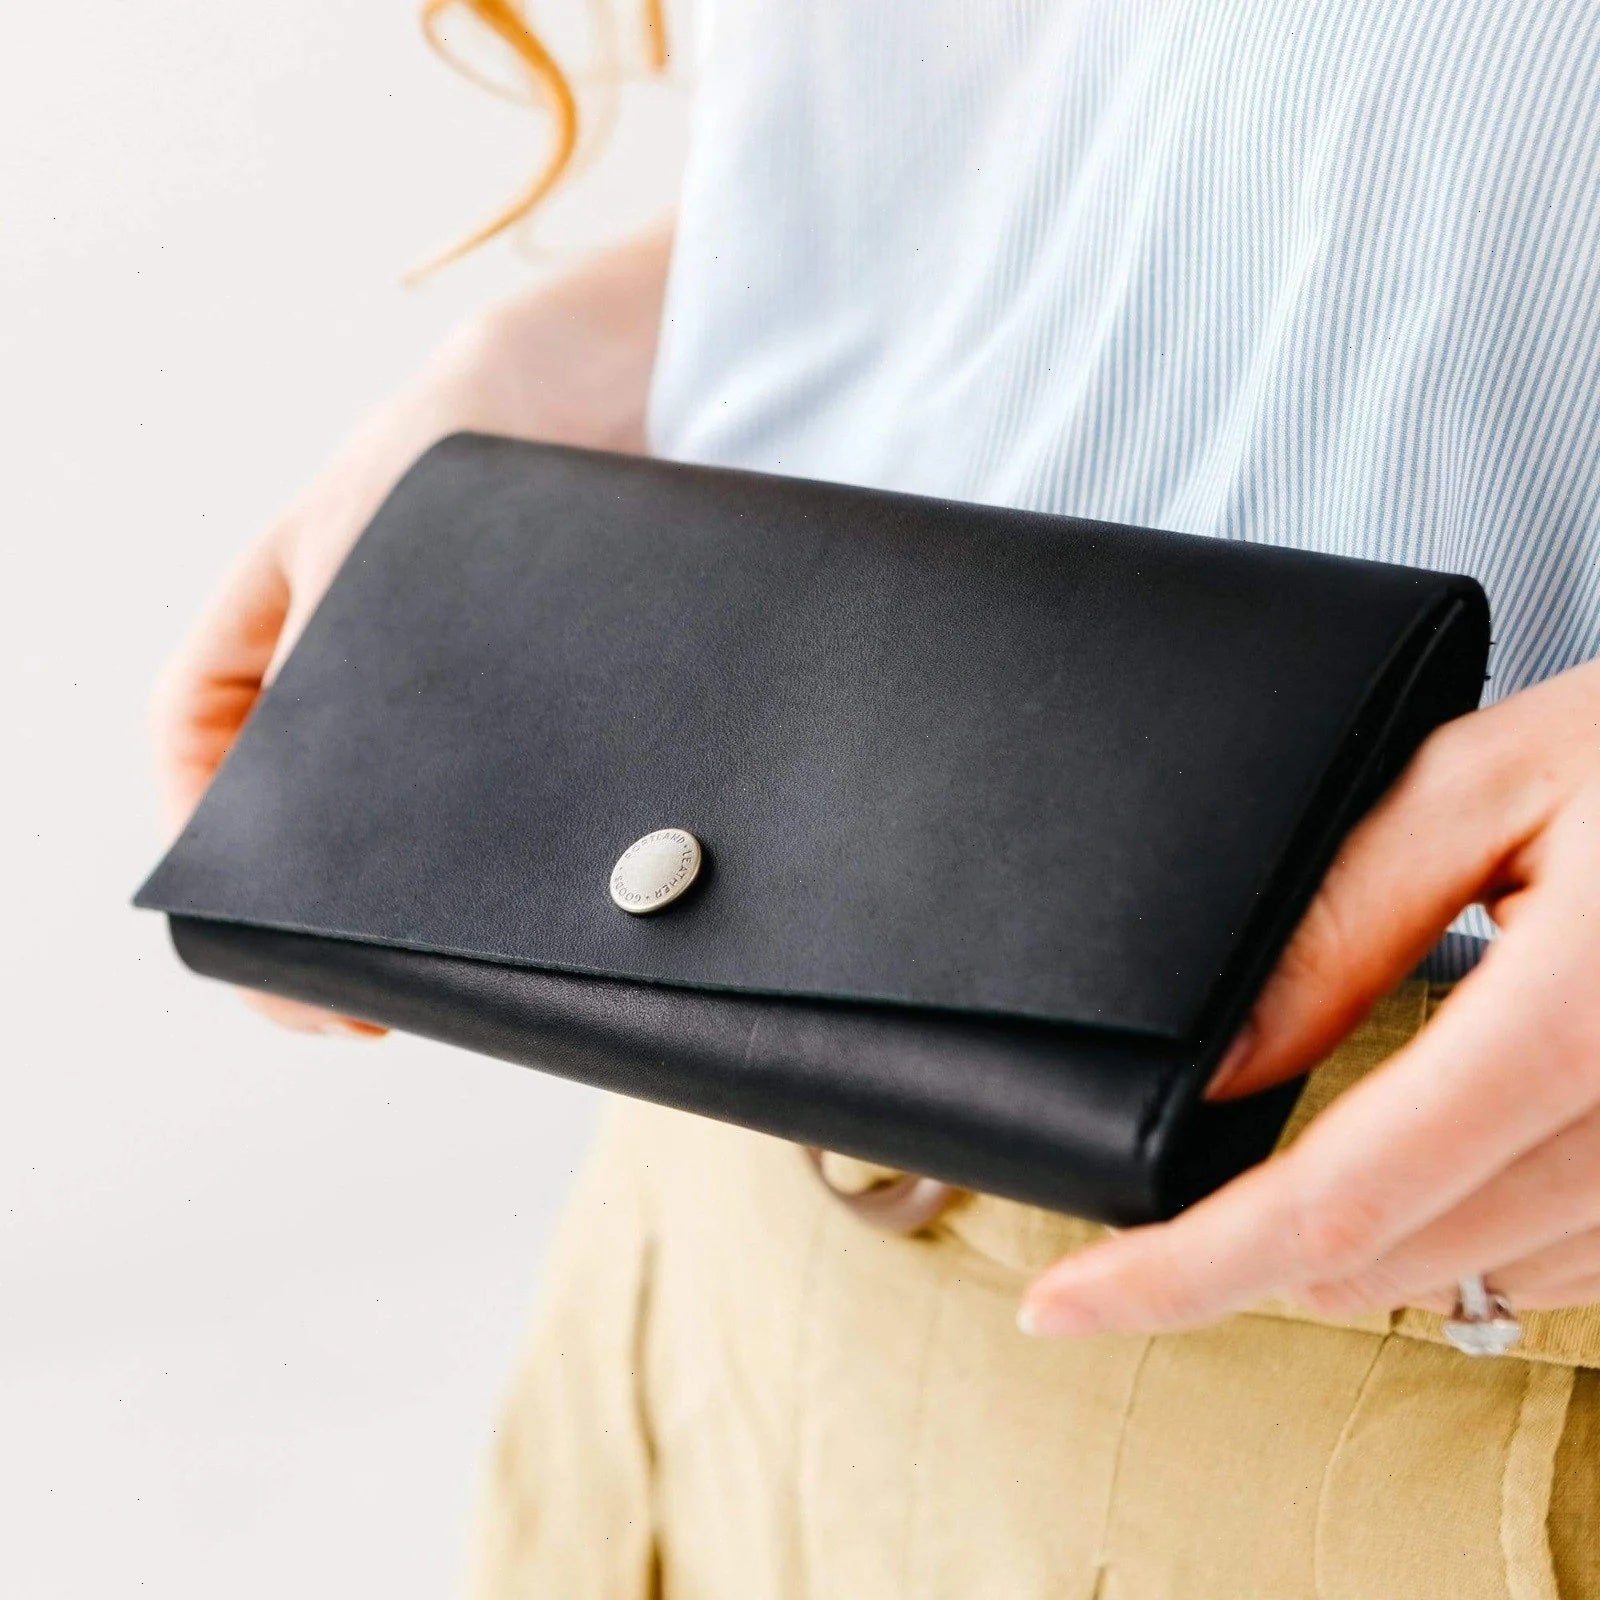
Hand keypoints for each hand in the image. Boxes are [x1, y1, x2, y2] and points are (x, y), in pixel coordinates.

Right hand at [149, 222, 673, 1035]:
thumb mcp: (362, 547)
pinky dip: (495, 859)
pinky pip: (497, 805)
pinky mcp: (525, 714)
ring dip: (405, 898)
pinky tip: (522, 906)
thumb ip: (322, 666)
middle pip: (294, 815)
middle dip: (313, 909)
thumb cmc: (458, 441)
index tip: (264, 948)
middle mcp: (347, 676)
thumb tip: (302, 806)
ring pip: (394, 822)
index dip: (213, 867)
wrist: (602, 390)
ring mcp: (436, 701)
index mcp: (269, 634)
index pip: (199, 766)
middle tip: (366, 998)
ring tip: (442, 969)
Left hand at [1021, 656, 1599, 1335]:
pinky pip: (1560, 1266)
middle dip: (1251, 1242)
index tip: (1061, 1302)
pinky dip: (1462, 1226)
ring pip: (1468, 1279)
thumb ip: (1342, 923)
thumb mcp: (1489, 785)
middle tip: (1181, 1170)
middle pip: (1386, 1262)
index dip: (1177, 1272)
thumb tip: (1215, 1060)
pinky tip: (1439, 1140)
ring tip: (1325, 1119)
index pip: (1332, 1203)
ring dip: (1361, 1234)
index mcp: (1572, 1021)